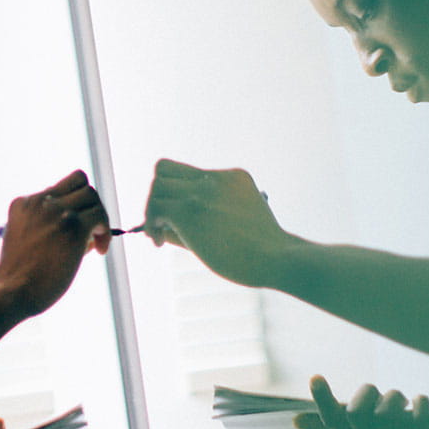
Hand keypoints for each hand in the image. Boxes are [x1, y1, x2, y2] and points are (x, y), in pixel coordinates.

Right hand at [0, 169, 110, 316]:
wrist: (12, 291)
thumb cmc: (19, 276)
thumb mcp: (24, 239)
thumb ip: (48, 227)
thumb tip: (89, 232)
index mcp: (24, 203)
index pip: (59, 187)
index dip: (73, 202)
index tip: (73, 224)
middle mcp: (40, 202)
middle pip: (80, 182)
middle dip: (88, 205)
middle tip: (89, 232)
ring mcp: (57, 212)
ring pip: (92, 196)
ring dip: (98, 217)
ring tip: (94, 242)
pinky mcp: (73, 226)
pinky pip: (100, 216)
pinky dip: (105, 232)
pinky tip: (100, 251)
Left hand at [143, 158, 291, 286]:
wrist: (277, 258)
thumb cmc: (259, 252)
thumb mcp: (236, 224)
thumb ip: (205, 219)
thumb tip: (160, 227)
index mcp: (231, 178)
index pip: (188, 172)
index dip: (173, 190)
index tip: (175, 215)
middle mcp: (215, 179)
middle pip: (164, 169)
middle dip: (156, 195)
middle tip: (160, 222)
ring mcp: (202, 192)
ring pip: (156, 187)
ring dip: (150, 211)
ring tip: (156, 235)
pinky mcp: (190, 211)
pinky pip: (155, 208)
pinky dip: (150, 225)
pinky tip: (159, 243)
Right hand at [297, 375, 428, 428]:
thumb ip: (329, 427)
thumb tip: (295, 421)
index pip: (331, 421)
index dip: (323, 399)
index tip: (316, 377)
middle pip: (357, 412)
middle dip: (368, 393)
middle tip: (378, 394)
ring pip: (386, 413)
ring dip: (396, 398)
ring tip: (405, 402)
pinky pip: (418, 418)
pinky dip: (422, 404)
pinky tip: (422, 403)